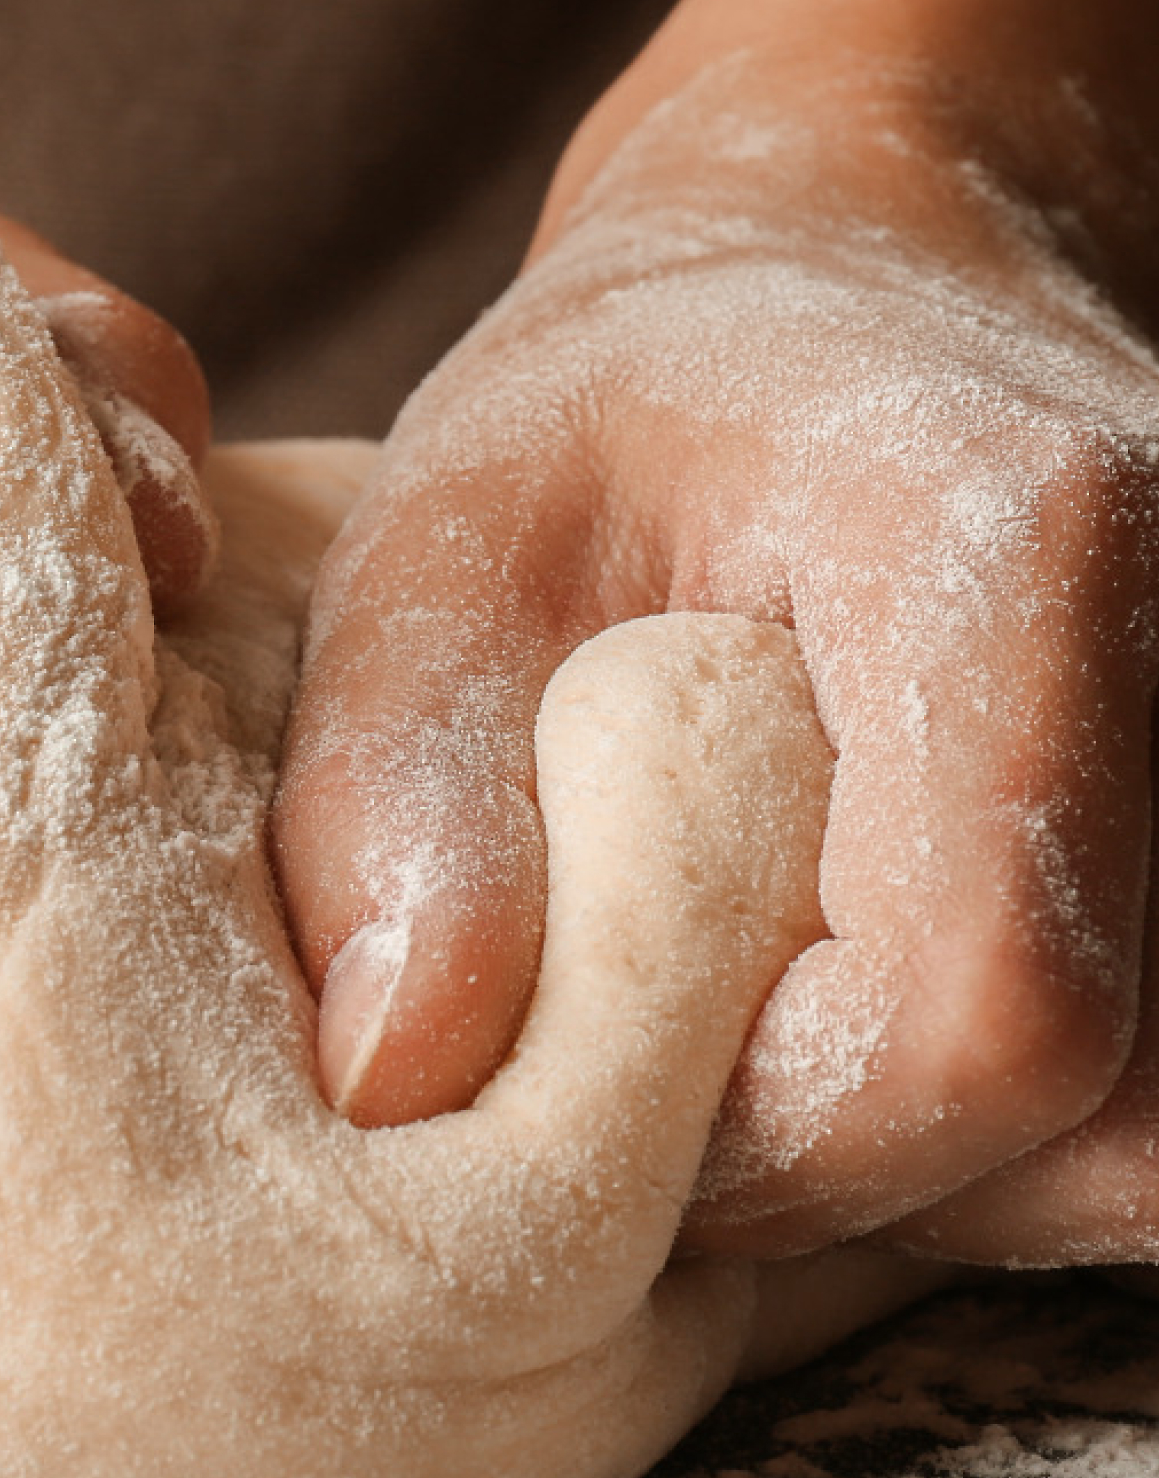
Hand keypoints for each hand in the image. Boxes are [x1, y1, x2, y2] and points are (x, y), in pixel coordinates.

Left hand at [272, 53, 1158, 1259]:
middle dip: (854, 1177)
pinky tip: (854, 1020)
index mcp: (1013, 553)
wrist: (837, 299)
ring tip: (756, 1035)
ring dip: (935, 1171)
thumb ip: (397, 792)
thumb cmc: (615, 417)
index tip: (611, 1104)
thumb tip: (395, 1080)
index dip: (783, 1141)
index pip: (985, 1010)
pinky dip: (1008, 1137)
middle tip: (667, 1080)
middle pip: (1108, 1121)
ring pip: (1158, 1148)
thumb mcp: (445, 551)